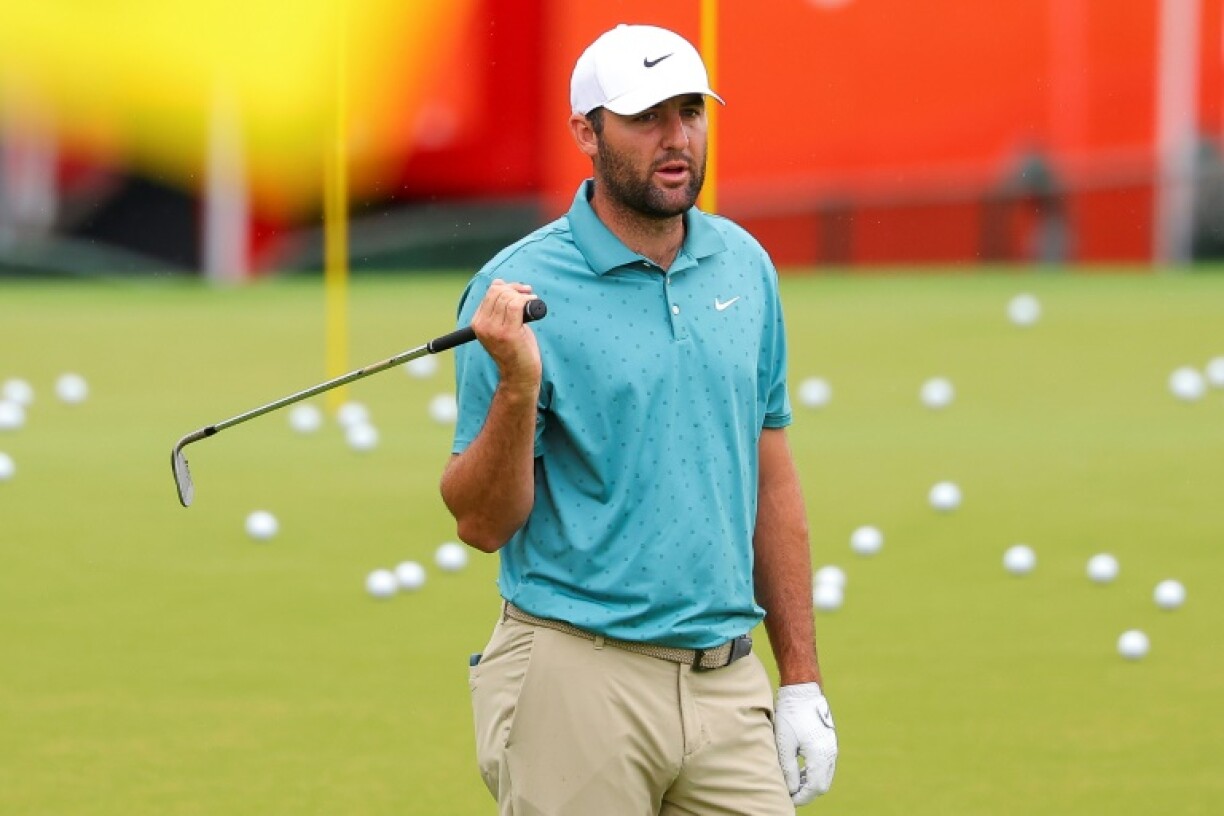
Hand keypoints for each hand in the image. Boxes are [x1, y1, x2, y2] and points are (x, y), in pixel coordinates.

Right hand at [471, 279, 540, 390]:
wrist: (520, 374)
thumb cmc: (516, 350)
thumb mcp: (501, 327)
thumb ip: (499, 308)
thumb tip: (499, 283)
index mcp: (478, 323)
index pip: (491, 292)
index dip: (508, 286)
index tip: (520, 291)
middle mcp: (482, 326)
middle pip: (498, 292)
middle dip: (516, 289)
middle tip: (528, 295)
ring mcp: (494, 330)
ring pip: (507, 297)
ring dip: (523, 295)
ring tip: (532, 301)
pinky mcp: (508, 333)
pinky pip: (515, 305)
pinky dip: (527, 300)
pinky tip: (533, 302)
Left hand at [774, 682, 836, 805]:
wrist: (802, 691)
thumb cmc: (790, 715)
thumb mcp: (785, 744)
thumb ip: (789, 769)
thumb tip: (791, 789)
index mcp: (821, 756)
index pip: (814, 788)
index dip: (802, 797)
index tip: (788, 798)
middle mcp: (830, 753)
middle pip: (822, 784)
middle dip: (807, 792)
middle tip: (790, 793)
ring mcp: (831, 746)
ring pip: (825, 775)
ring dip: (810, 782)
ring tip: (792, 783)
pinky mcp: (828, 740)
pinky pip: (825, 764)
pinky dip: (814, 772)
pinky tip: (800, 770)